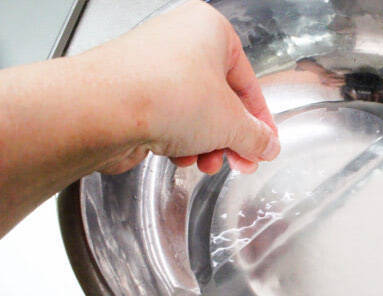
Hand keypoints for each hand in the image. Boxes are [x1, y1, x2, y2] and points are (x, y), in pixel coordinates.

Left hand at [85, 0, 278, 173]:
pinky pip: (167, 119)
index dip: (260, 120)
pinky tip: (179, 157)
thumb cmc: (165, 95)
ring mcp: (152, 67)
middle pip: (219, 100)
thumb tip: (266, 144)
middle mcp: (179, 42)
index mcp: (209, 30)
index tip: (265, 144)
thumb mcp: (230, 123)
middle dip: (230, 138)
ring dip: (205, 144)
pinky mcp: (131, 93)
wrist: (101, 110)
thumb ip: (255, 136)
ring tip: (206, 163)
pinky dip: (178, 141)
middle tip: (240, 161)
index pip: (248, 82)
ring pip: (193, 113)